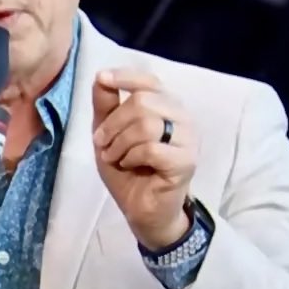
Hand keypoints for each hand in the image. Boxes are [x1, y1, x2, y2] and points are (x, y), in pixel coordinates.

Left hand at [91, 69, 196, 249]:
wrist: (143, 210)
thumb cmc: (129, 170)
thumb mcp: (109, 134)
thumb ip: (106, 106)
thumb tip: (100, 77)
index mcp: (167, 106)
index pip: (149, 81)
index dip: (125, 77)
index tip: (102, 79)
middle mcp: (183, 118)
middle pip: (143, 101)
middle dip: (114, 123)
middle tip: (102, 143)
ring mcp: (189, 140)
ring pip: (147, 124)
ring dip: (120, 142)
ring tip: (115, 157)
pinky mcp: (186, 161)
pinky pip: (152, 148)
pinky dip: (132, 157)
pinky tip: (130, 166)